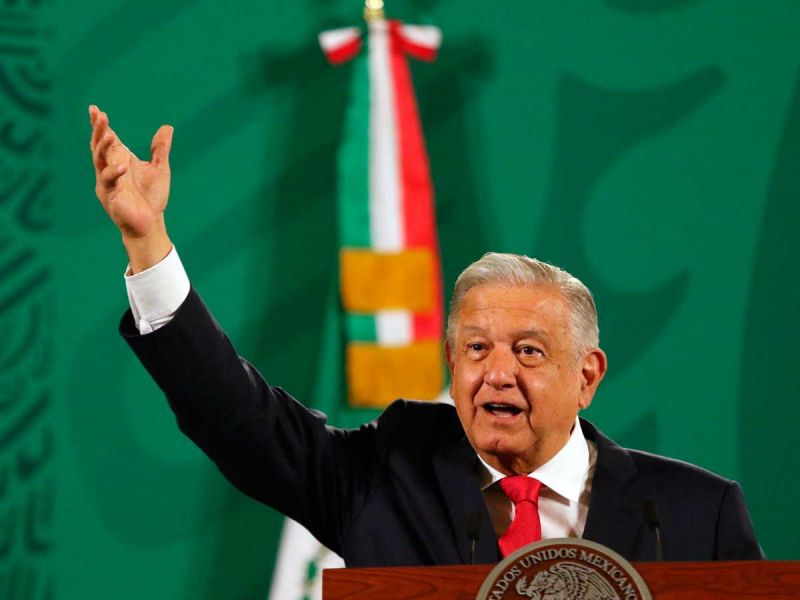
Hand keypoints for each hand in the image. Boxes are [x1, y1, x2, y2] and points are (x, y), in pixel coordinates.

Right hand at [89, 105, 173, 271]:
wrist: (150, 224)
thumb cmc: (152, 198)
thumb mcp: (160, 169)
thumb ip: (160, 149)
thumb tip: (168, 127)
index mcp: (119, 160)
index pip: (106, 139)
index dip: (100, 125)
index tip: (94, 109)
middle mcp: (109, 169)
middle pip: (99, 146)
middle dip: (98, 131)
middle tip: (100, 116)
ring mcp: (107, 182)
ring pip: (99, 160)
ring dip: (102, 147)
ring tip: (109, 134)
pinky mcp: (110, 196)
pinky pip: (109, 182)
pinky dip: (114, 172)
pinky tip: (122, 165)